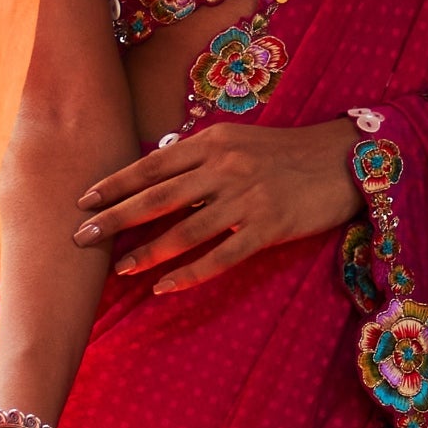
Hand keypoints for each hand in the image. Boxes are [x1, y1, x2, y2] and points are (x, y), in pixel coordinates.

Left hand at [73, 118, 360, 290]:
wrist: (346, 159)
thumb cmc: (288, 153)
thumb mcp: (239, 140)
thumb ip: (199, 155)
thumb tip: (157, 169)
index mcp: (212, 142)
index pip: (152, 165)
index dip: (115, 183)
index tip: (84, 200)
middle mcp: (224, 167)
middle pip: (158, 197)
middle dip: (116, 218)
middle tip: (81, 237)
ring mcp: (247, 198)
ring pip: (185, 230)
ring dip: (147, 252)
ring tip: (118, 269)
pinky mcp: (269, 227)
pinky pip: (222, 256)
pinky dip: (190, 274)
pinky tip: (165, 287)